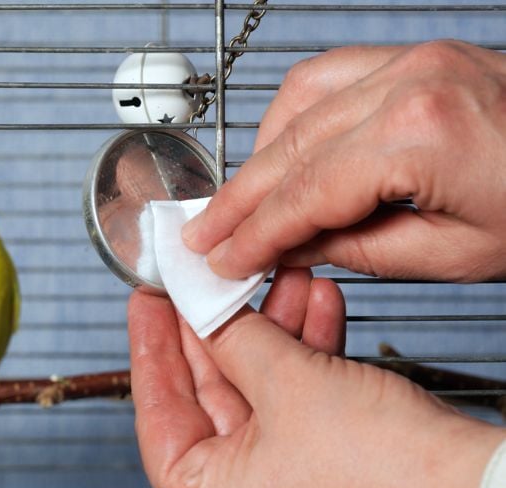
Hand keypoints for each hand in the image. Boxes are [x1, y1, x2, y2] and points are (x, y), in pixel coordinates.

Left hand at [128, 267, 504, 487]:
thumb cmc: (384, 468)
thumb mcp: (288, 382)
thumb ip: (231, 337)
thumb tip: (200, 307)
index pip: (158, 414)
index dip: (151, 346)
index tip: (147, 301)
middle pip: (210, 401)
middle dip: (221, 329)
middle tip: (206, 281)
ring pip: (260, 399)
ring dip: (273, 335)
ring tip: (279, 276)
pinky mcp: (322, 483)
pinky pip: (295, 413)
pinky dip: (304, 363)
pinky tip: (316, 307)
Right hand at [181, 40, 505, 282]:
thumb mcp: (454, 255)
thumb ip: (357, 250)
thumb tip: (291, 248)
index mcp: (421, 136)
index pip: (305, 194)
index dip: (254, 234)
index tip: (221, 260)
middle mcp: (409, 83)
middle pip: (289, 149)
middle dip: (239, 200)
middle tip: (204, 238)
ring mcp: (412, 60)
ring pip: (296, 106)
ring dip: (258, 159)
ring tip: (237, 206)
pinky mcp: (416, 56)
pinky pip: (326, 77)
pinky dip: (290, 118)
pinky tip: (278, 152)